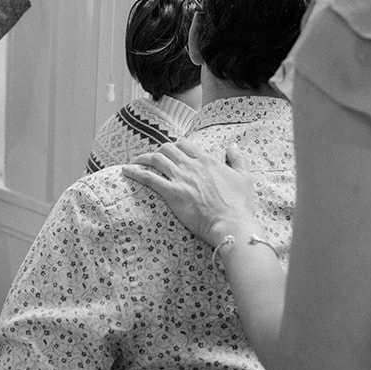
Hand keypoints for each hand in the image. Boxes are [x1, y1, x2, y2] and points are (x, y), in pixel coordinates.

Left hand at [124, 139, 258, 249]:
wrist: (232, 224)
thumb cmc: (239, 205)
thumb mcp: (244, 177)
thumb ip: (238, 158)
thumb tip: (232, 145)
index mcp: (207, 161)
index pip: (185, 145)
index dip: (175, 147)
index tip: (170, 153)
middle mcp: (191, 166)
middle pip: (167, 149)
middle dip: (157, 151)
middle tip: (151, 159)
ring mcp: (180, 178)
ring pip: (156, 159)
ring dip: (142, 158)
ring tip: (134, 162)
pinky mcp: (172, 193)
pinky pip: (148, 177)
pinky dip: (135, 172)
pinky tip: (126, 170)